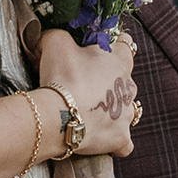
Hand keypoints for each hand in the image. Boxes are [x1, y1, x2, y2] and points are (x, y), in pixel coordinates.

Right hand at [36, 28, 135, 158]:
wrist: (60, 116)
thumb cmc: (63, 77)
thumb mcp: (55, 42)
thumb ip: (57, 35)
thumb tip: (48, 36)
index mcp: (119, 61)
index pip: (125, 44)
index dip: (115, 44)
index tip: (103, 48)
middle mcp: (129, 87)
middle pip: (126, 79)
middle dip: (110, 80)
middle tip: (86, 83)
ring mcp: (127, 115)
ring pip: (127, 110)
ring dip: (113, 110)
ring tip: (92, 113)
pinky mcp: (120, 138)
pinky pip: (124, 142)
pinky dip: (115, 141)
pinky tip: (102, 139)